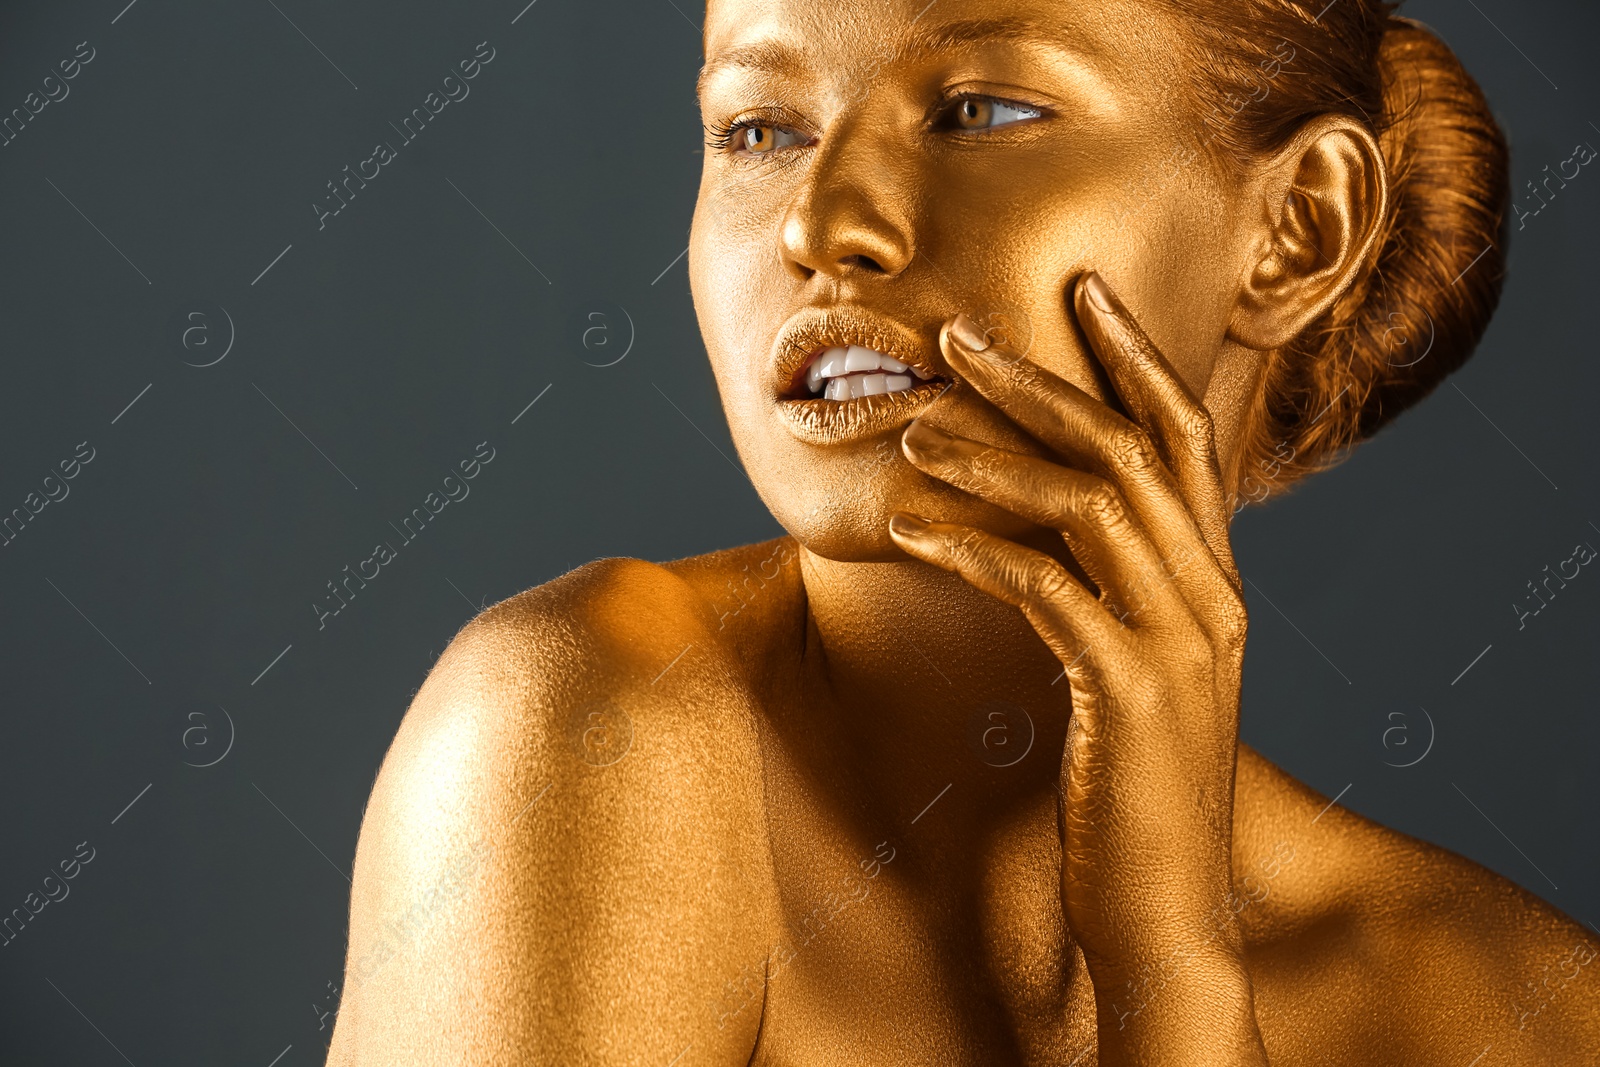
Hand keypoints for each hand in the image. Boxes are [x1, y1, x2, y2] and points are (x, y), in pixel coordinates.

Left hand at [888, 272, 1265, 1064]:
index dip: (1138, 357)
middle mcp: (1212, 596)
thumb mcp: (1133, 673)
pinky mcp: (1132, 690)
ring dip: (991, 457)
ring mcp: (1181, 641)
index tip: (1082, 291)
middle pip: (1130, 449)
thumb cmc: (1132, 790)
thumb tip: (1041, 535)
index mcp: (1214, 584)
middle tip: (959, 335)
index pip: (1188, 438)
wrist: (1163, 908)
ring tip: (912, 431)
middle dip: (1043, 381)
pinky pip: (1044, 586)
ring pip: (1087, 503)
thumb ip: (1109, 596)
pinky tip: (910, 529)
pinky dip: (972, 546)